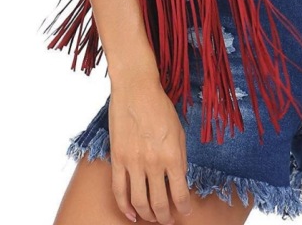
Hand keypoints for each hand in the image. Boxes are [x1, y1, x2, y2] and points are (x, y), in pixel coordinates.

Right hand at [108, 72, 192, 222]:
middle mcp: (153, 163)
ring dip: (147, 215)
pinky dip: (125, 207)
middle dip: (165, 217)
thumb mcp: (179, 132)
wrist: (136, 89)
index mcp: (173, 156)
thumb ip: (179, 158)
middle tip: (168, 220)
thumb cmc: (160, 107)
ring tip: (152, 218)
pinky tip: (131, 214)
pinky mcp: (117, 159)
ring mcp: (133, 162)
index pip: (180, 194)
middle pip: (159, 203)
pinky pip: (119, 191)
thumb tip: (179, 181)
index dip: (183, 209)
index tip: (184, 212)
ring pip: (139, 202)